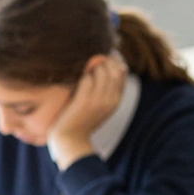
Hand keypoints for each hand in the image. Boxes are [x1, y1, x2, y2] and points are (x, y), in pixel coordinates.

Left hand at [47, 55, 126, 169]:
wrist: (71, 138)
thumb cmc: (83, 120)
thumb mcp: (101, 106)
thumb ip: (107, 89)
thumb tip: (110, 69)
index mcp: (116, 101)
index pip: (121, 74)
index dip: (113, 61)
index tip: (104, 56)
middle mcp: (110, 99)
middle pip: (114, 70)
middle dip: (105, 60)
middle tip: (93, 58)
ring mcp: (98, 100)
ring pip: (101, 71)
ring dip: (92, 65)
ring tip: (84, 68)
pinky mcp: (84, 100)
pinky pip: (87, 78)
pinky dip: (82, 75)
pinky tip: (77, 78)